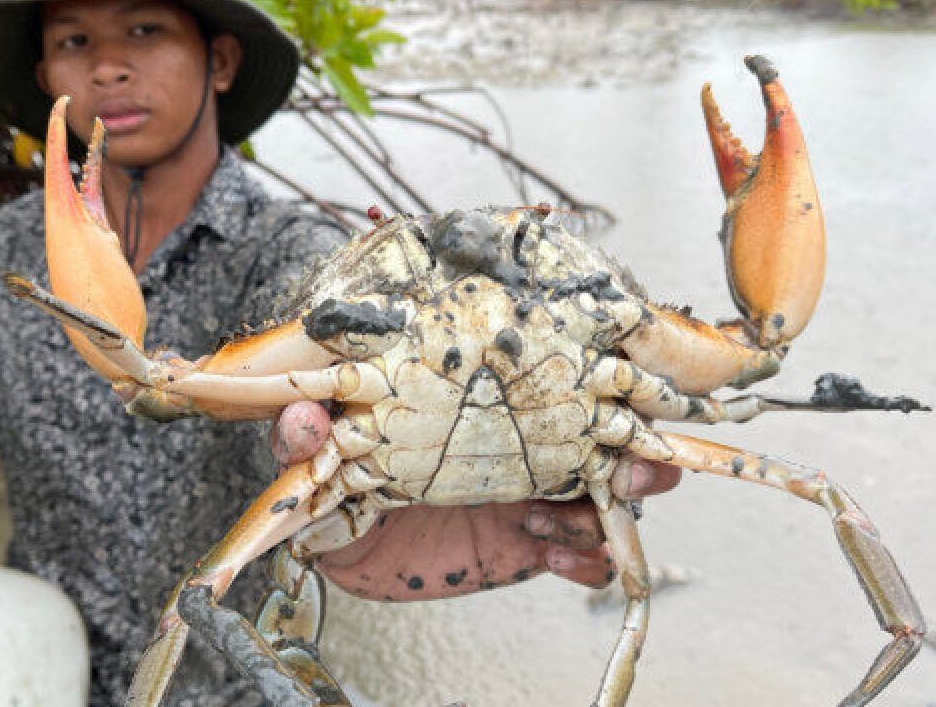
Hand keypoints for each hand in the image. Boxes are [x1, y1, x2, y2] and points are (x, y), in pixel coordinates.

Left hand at [270, 401, 681, 599]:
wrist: (348, 544)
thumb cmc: (343, 478)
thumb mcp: (321, 454)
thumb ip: (307, 435)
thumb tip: (300, 418)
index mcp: (480, 398)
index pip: (553, 376)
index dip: (596, 380)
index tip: (609, 389)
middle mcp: (519, 437)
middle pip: (607, 430)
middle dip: (636, 447)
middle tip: (633, 467)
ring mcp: (533, 489)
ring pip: (610, 490)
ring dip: (616, 502)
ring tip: (581, 516)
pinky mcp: (531, 544)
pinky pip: (587, 553)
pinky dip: (588, 558)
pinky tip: (556, 558)